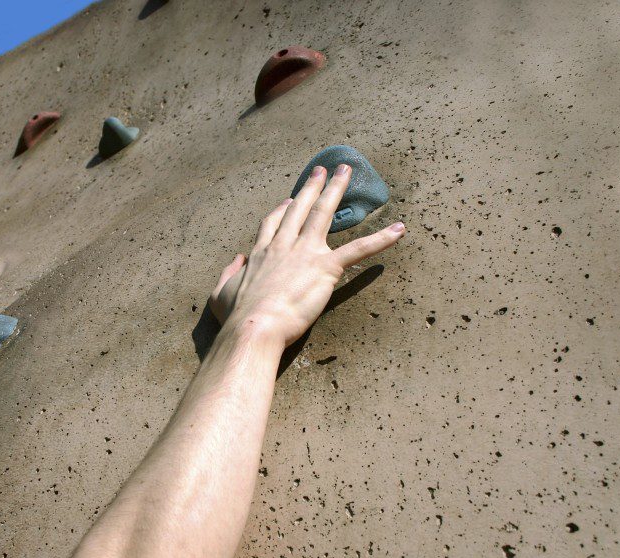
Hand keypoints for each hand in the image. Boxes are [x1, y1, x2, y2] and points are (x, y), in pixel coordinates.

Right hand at [209, 164, 404, 347]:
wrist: (255, 326)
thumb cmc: (238, 316)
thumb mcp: (220, 294)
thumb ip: (228, 275)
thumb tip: (234, 261)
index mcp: (261, 252)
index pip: (273, 223)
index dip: (282, 210)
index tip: (289, 200)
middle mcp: (284, 245)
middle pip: (300, 208)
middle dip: (312, 186)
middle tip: (322, 170)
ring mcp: (306, 252)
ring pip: (324, 213)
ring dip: (337, 191)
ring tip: (347, 172)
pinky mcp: (326, 267)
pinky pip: (358, 249)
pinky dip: (381, 239)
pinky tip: (399, 230)